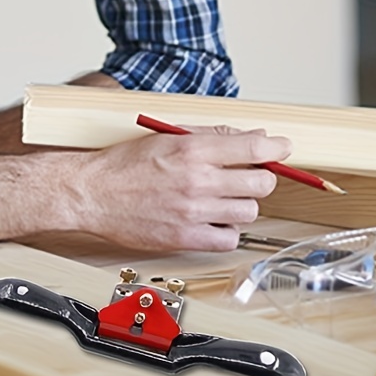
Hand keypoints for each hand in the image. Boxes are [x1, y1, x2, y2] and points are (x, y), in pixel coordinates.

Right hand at [69, 129, 292, 252]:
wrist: (92, 193)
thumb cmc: (124, 164)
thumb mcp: (166, 137)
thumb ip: (209, 136)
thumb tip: (246, 136)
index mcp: (191, 149)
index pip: (252, 146)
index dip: (276, 146)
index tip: (284, 147)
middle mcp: (197, 180)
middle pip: (260, 181)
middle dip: (262, 177)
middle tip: (250, 175)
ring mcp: (193, 211)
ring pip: (249, 211)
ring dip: (242, 204)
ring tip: (222, 198)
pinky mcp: (186, 237)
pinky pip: (229, 239)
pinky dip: (227, 230)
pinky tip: (212, 219)